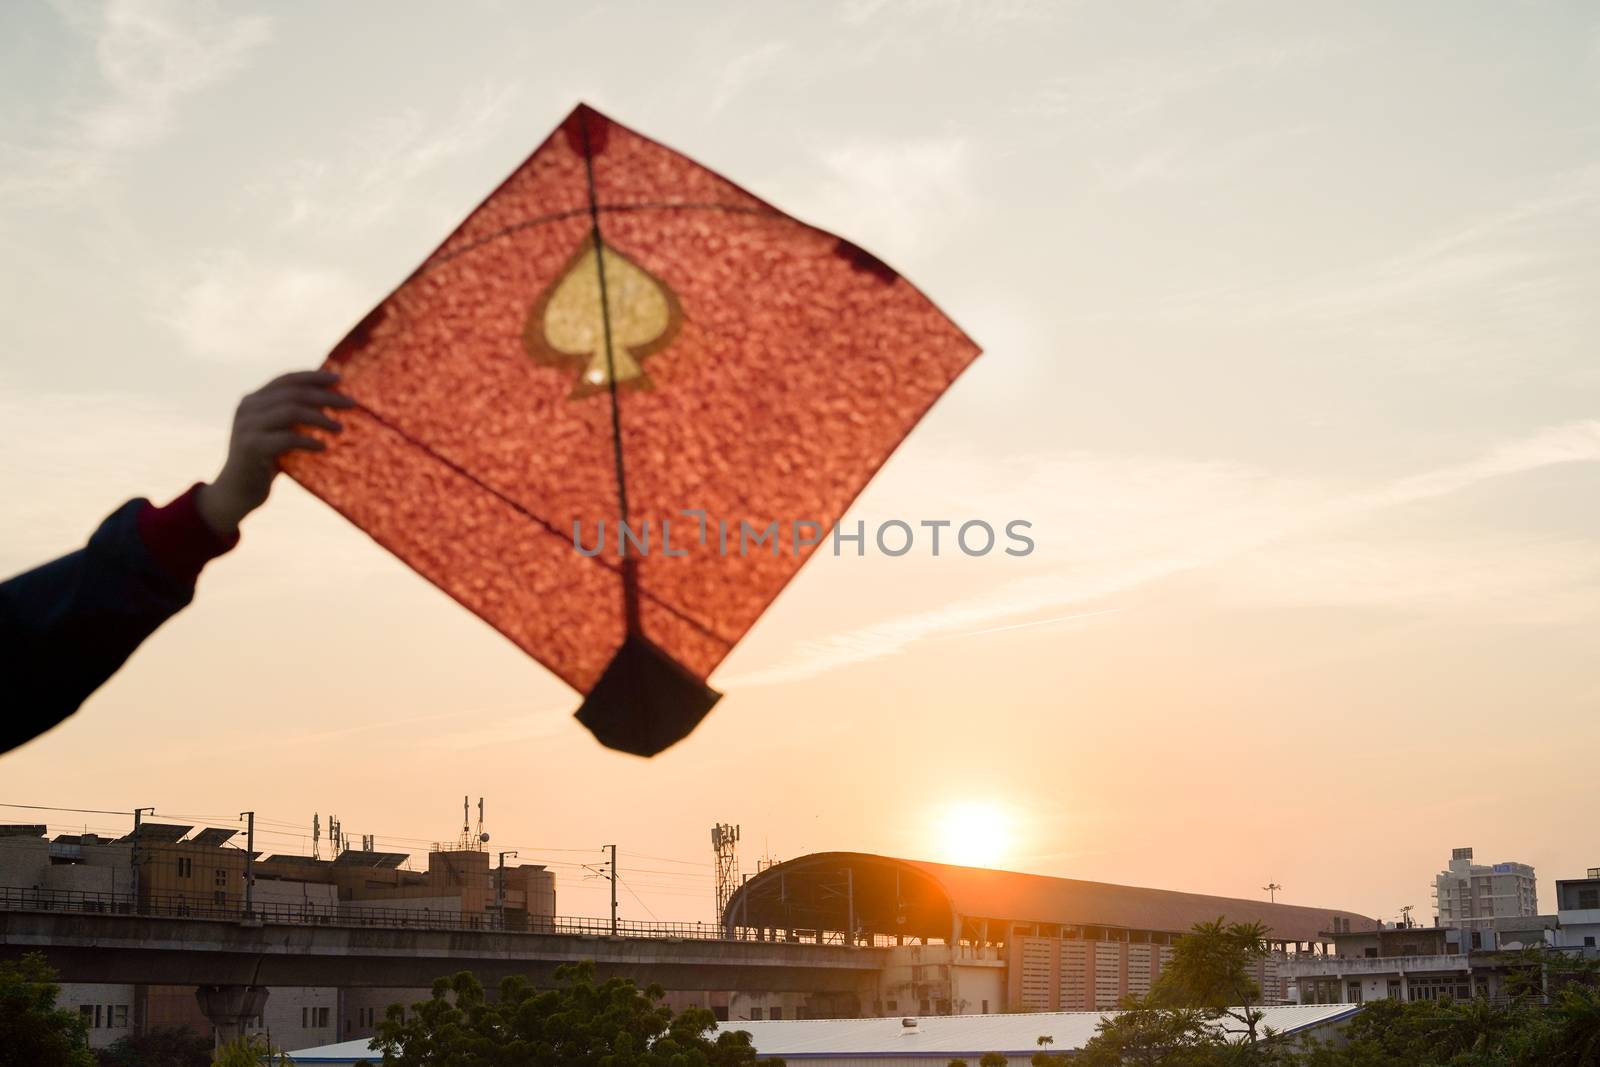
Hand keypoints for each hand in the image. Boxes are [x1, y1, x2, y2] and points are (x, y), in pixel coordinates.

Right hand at [197, 370, 354, 536]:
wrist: (237, 493)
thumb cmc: (265, 462)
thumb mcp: (277, 433)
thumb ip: (293, 417)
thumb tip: (332, 403)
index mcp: (253, 400)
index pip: (286, 379)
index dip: (313, 377)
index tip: (339, 378)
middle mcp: (247, 408)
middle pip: (293, 393)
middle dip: (325, 396)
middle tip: (351, 403)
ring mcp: (247, 427)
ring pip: (291, 411)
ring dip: (320, 418)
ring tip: (339, 428)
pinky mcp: (251, 447)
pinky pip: (286, 438)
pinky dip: (308, 441)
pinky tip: (323, 447)